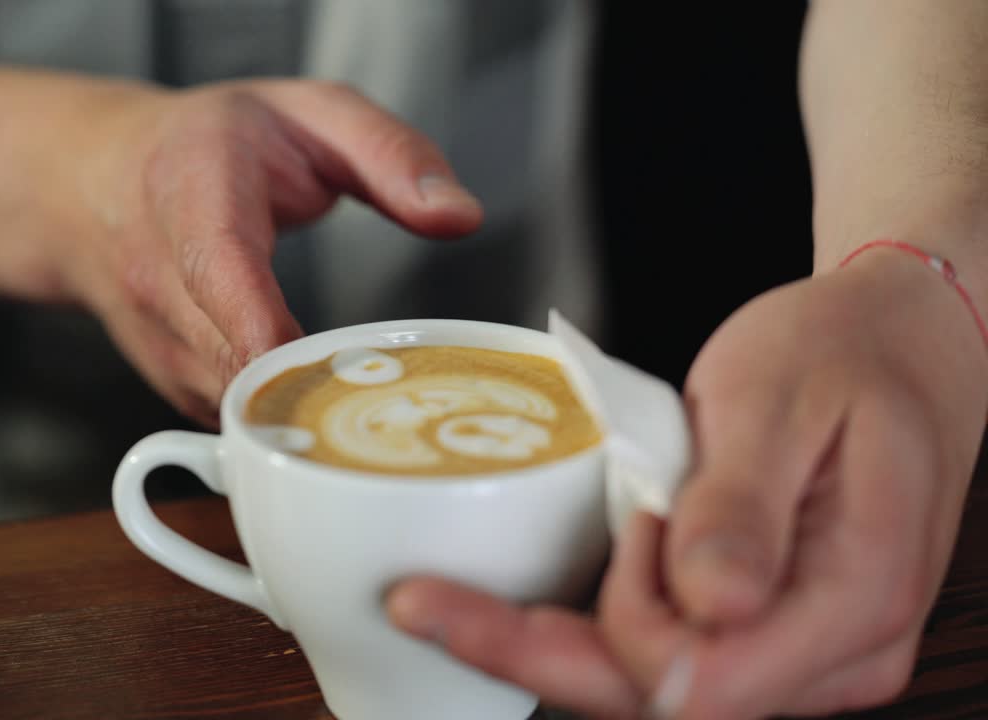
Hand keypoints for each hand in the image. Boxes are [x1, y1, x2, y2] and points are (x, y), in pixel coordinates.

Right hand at [23, 78, 480, 425]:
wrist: (95, 182)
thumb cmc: (213, 145)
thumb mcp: (312, 112)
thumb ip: (391, 154)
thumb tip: (461, 216)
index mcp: (194, 195)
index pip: (221, 273)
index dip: (266, 332)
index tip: (322, 369)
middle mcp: (160, 278)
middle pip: (234, 361)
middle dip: (316, 391)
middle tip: (397, 401)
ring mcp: (157, 341)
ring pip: (233, 405)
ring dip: (303, 415)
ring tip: (369, 403)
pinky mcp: (169, 383)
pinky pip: (229, 423)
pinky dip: (279, 425)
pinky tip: (328, 409)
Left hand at [387, 249, 986, 718]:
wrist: (892, 345)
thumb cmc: (841, 354)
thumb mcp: (780, 402)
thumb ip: (744, 504)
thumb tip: (709, 598)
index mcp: (853, 598)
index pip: (707, 681)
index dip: (623, 632)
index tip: (572, 557)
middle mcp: (832, 651)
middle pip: (665, 699)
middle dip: (536, 655)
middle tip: (423, 605)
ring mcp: (797, 650)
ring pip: (655, 684)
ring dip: (562, 641)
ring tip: (478, 585)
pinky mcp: (761, 630)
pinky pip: (667, 653)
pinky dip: (595, 624)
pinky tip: (537, 598)